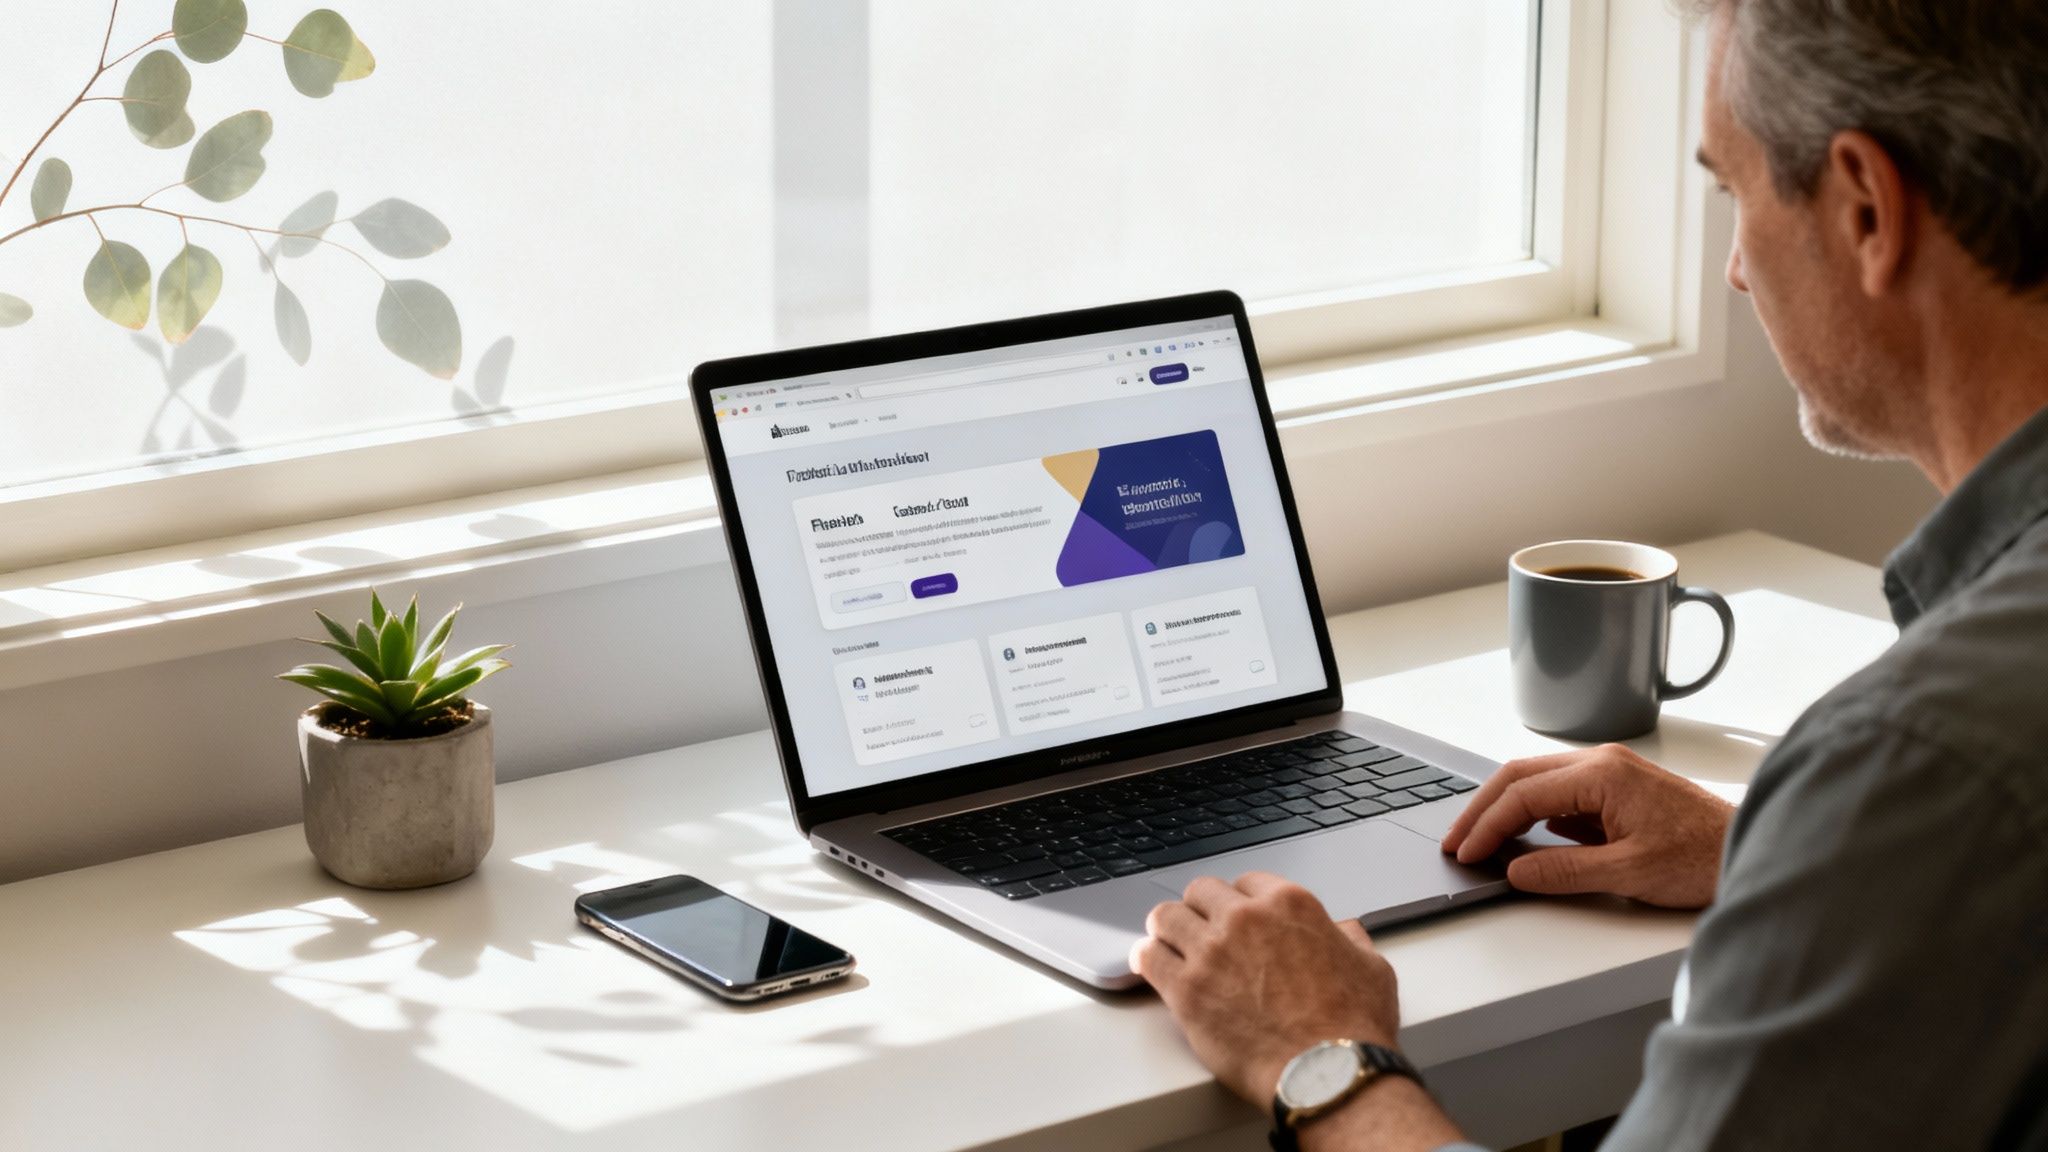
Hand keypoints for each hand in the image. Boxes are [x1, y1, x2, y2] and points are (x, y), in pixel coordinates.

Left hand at [1130, 872, 1399, 1103]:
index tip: (1235, 916)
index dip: (1240, 901)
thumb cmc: (1353, 1027)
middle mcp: (1245, 919)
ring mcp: (1211, 952)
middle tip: (1200, 929)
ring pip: (1166, 917)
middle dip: (1201, 909)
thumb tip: (1343, 933)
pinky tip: (1150, 965)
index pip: (1247, 881)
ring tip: (1168, 943)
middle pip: (1201, 892)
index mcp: (1289, 905)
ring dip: (1168, 929)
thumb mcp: (1371, 968)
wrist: (1328, 1073)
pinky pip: (1148, 957)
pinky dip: (1147, 958)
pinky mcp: (1186, 989)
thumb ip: (1350, 941)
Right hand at [1440, 743, 1734, 907]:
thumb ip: (1565, 871)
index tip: (1466, 853)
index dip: (1487, 826)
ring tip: (1480, 840)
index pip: (1523, 794)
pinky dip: (1533, 814)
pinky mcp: (1618, 790)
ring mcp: (1611, 773)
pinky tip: (1523, 839)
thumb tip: (1517, 871)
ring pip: (1538, 781)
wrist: (1753, 851)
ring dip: (1506, 809)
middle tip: (1456, 841)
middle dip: (1482, 810)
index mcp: (1602, 774)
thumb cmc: (1704, 857)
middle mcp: (1602, 762)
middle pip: (1521, 776)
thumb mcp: (1629, 873)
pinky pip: (1561, 794)